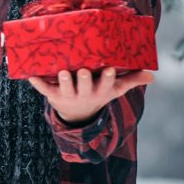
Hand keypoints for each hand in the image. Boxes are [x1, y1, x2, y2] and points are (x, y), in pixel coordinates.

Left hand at [28, 68, 153, 125]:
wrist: (77, 113)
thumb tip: (152, 76)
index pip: (105, 85)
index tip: (108, 69)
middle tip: (83, 71)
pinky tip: (31, 76)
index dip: (106, 79)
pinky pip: (44, 89)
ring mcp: (68, 95)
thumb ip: (132, 80)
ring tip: (63, 72)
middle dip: (84, 80)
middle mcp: (84, 94)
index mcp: (100, 91)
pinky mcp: (53, 96)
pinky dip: (38, 84)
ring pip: (65, 88)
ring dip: (64, 81)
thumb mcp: (115, 89)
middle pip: (84, 87)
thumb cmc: (98, 92)